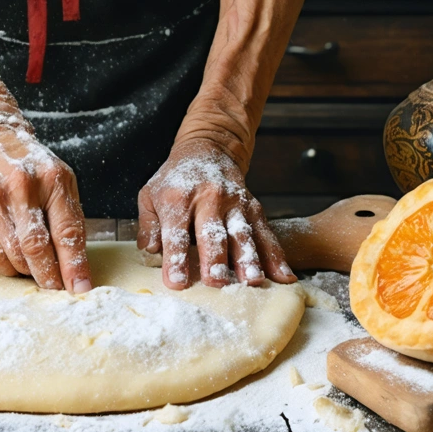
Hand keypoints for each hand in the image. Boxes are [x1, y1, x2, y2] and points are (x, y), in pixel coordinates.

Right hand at [0, 118, 91, 292]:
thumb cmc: (25, 161)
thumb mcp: (57, 177)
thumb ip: (69, 215)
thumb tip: (76, 265)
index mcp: (49, 179)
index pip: (66, 232)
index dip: (74, 266)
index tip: (80, 289)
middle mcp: (17, 190)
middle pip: (34, 251)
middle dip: (47, 277)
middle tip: (54, 287)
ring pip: (8, 258)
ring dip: (23, 271)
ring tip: (30, 268)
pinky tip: (6, 254)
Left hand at [137, 138, 295, 289]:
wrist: (207, 149)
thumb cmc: (175, 180)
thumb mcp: (150, 195)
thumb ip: (149, 225)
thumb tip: (149, 250)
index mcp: (177, 198)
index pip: (176, 233)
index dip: (175, 258)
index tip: (176, 281)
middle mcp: (208, 199)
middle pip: (212, 233)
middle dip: (215, 258)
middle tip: (216, 282)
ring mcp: (234, 202)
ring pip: (243, 234)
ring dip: (248, 259)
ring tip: (252, 281)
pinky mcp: (253, 207)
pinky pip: (266, 233)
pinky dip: (276, 256)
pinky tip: (283, 275)